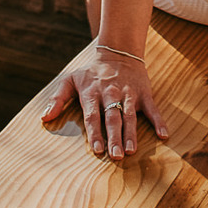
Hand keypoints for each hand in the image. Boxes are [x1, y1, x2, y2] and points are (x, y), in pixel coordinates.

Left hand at [41, 51, 168, 159]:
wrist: (118, 51)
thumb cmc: (92, 72)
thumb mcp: (71, 80)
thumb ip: (57, 99)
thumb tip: (44, 118)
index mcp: (92, 93)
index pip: (93, 116)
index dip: (95, 133)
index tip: (97, 150)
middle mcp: (111, 93)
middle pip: (112, 117)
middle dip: (114, 137)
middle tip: (116, 157)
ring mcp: (129, 93)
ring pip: (130, 115)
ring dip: (131, 133)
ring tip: (132, 150)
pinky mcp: (144, 93)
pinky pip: (153, 108)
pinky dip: (159, 121)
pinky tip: (164, 135)